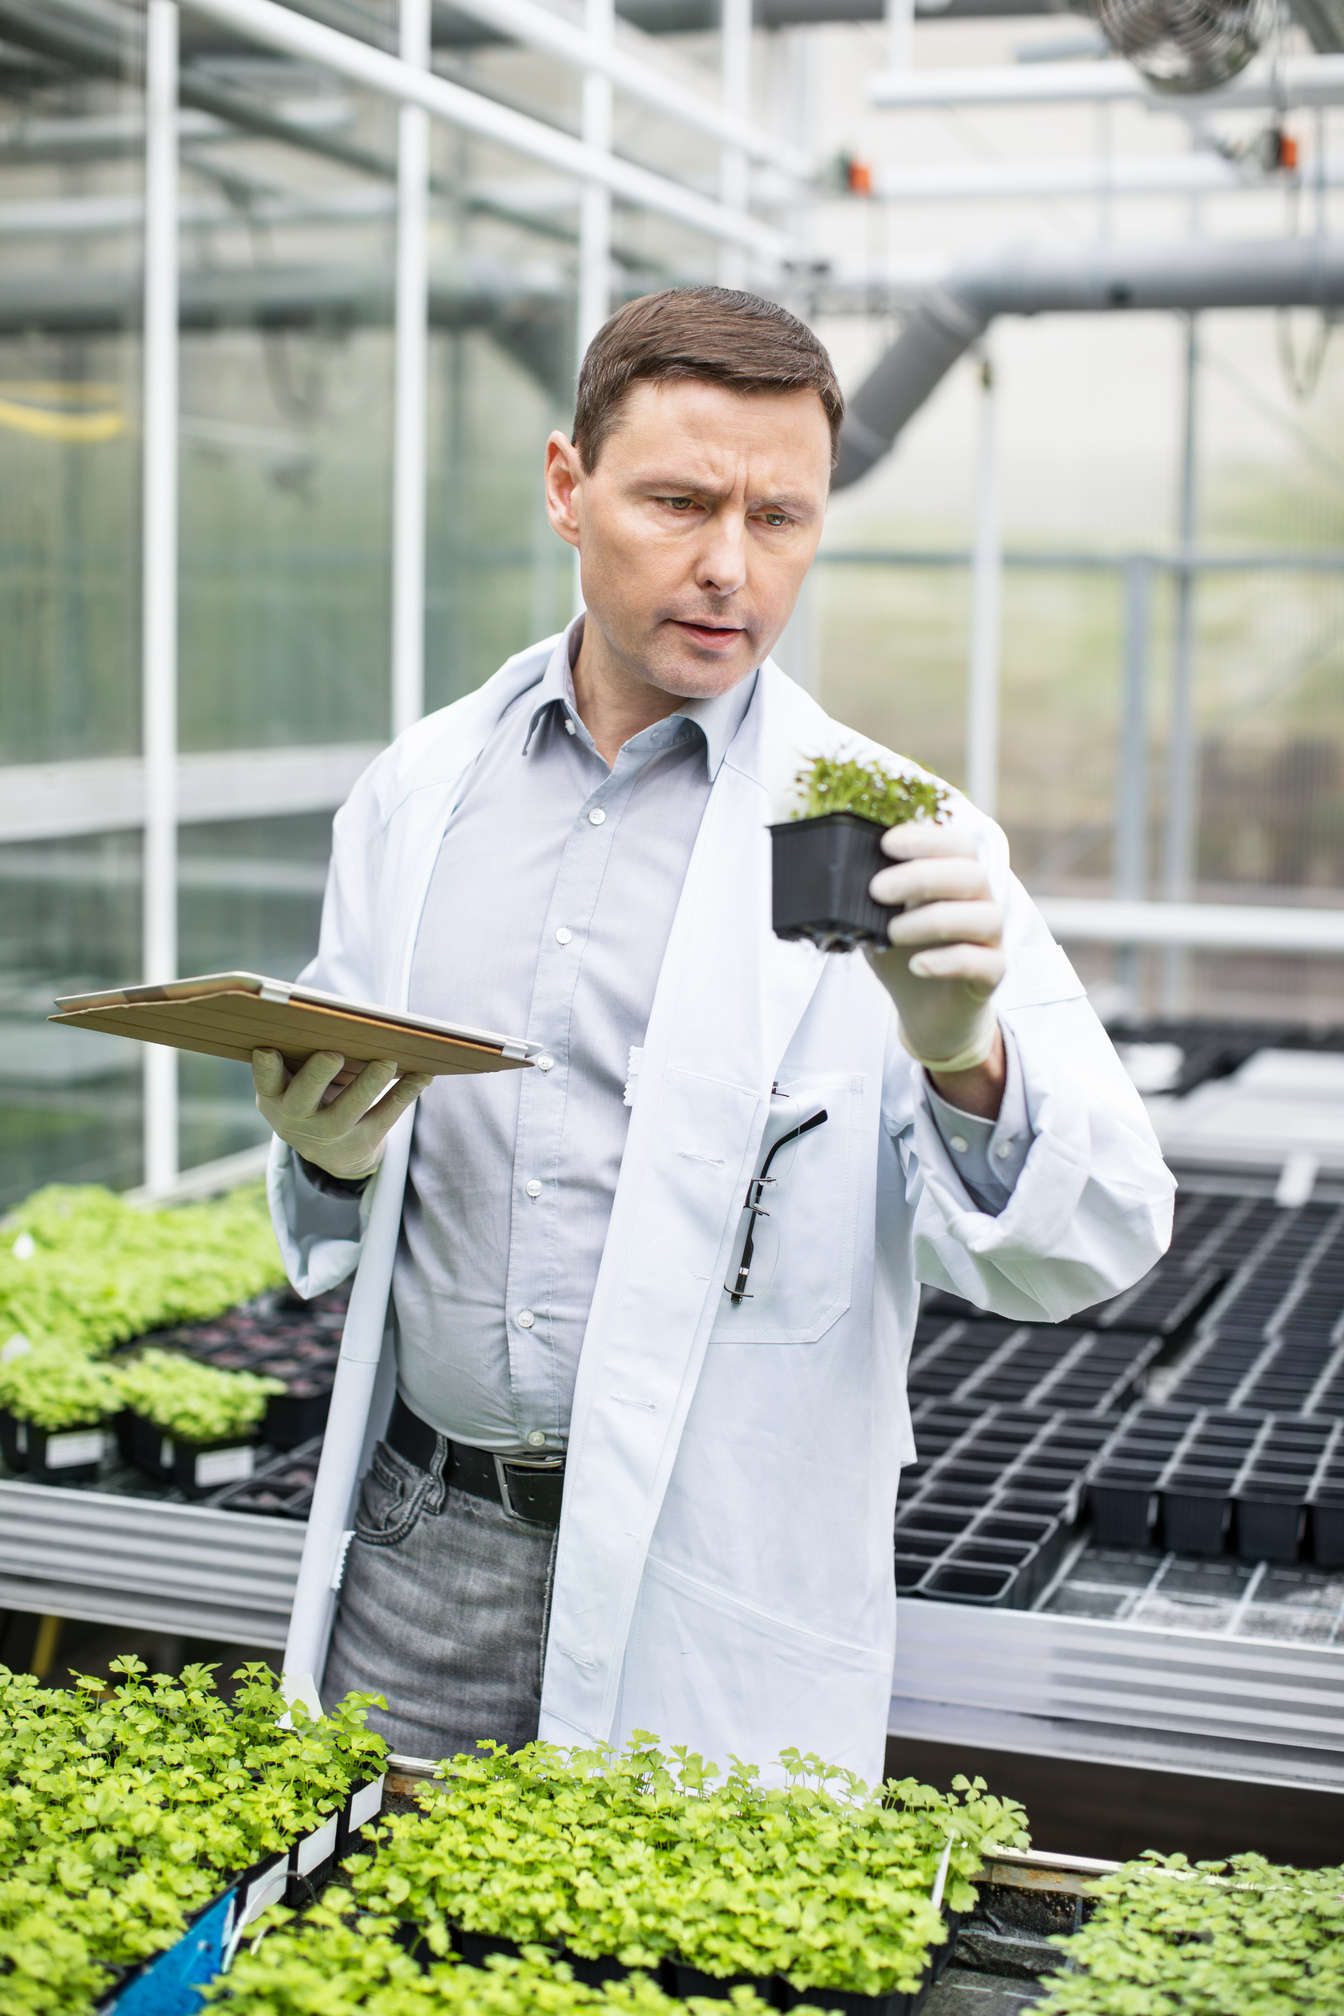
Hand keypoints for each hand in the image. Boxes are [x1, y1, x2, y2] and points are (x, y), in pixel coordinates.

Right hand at [252, 1050, 431, 1180]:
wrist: (329, 1151)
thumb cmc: (311, 1095)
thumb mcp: (295, 1081)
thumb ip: (303, 1056)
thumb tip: (339, 1018)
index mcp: (275, 1096)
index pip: (265, 1081)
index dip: (265, 1068)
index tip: (267, 1049)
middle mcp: (295, 1119)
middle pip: (303, 1098)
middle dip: (317, 1075)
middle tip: (332, 1054)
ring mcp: (327, 1135)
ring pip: (346, 1112)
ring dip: (367, 1085)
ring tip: (386, 1062)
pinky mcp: (360, 1143)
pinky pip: (383, 1118)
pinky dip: (403, 1096)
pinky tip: (421, 1077)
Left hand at [864, 822, 1005, 1083]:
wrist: (925, 1010)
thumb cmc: (904, 954)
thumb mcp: (878, 920)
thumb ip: (869, 897)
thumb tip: (838, 875)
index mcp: (955, 878)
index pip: (956, 845)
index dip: (926, 838)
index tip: (887, 844)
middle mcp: (979, 902)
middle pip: (970, 874)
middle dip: (921, 877)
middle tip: (877, 890)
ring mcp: (990, 938)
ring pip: (983, 916)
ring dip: (932, 920)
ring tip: (892, 933)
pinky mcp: (992, 974)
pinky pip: (984, 961)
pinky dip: (948, 961)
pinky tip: (917, 965)